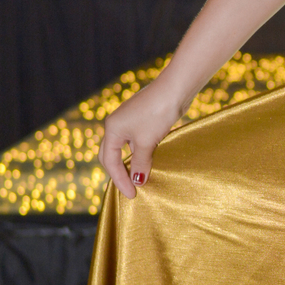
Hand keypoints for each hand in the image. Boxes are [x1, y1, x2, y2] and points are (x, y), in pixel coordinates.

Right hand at [98, 82, 184, 197]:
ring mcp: (128, 121)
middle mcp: (116, 125)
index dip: (120, 180)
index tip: (131, 195)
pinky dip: (139, 155)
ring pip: (124, 149)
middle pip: (111, 155)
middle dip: (119, 173)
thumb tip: (137, 180)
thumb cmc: (157, 114)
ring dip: (130, 164)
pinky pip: (135, 143)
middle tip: (131, 190)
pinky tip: (149, 163)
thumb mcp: (147, 142)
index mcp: (112, 129)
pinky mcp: (141, 120)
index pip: (110, 162)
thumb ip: (139, 162)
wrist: (174, 89)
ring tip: (140, 180)